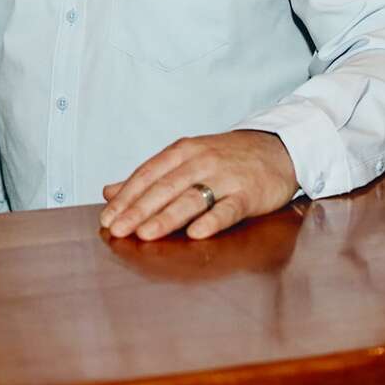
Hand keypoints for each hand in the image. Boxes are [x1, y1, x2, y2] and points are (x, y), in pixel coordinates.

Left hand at [98, 130, 298, 240]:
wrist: (277, 149)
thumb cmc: (226, 158)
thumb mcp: (185, 159)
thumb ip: (149, 177)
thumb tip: (110, 192)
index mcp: (182, 151)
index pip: (147, 174)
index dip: (126, 197)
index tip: (107, 218)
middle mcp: (201, 161)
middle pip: (164, 187)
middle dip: (138, 210)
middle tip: (117, 230)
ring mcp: (225, 177)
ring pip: (191, 198)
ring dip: (166, 217)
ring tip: (145, 234)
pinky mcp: (248, 194)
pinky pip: (228, 209)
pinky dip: (211, 221)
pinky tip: (195, 234)